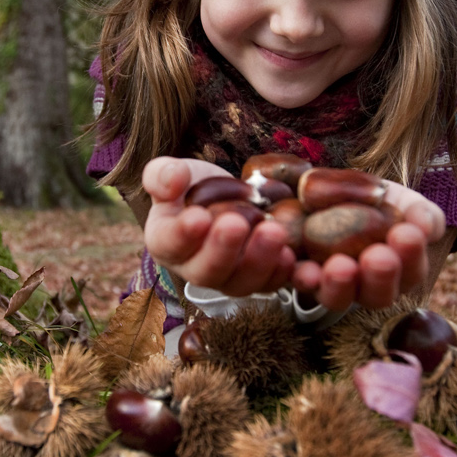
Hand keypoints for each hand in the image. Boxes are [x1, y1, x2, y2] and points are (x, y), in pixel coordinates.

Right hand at [141, 157, 296, 296]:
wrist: (223, 198)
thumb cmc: (191, 187)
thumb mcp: (172, 172)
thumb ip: (163, 175)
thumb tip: (174, 178)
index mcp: (166, 242)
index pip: (169, 244)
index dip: (183, 234)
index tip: (199, 217)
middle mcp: (194, 268)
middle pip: (205, 272)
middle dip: (223, 250)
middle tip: (237, 223)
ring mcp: (228, 277)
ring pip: (240, 282)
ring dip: (259, 261)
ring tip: (274, 232)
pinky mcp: (259, 278)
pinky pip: (271, 284)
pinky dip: (284, 274)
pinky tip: (294, 257)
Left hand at [290, 180, 445, 311]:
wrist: (329, 192)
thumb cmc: (376, 202)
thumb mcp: (403, 201)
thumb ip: (421, 213)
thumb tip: (426, 227)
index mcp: (400, 270)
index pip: (411, 272)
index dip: (411, 256)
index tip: (407, 233)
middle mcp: (368, 287)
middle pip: (379, 296)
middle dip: (380, 277)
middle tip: (379, 256)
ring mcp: (333, 286)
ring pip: (338, 299)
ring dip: (340, 285)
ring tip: (341, 266)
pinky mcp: (302, 277)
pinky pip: (302, 283)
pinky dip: (303, 277)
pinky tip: (303, 266)